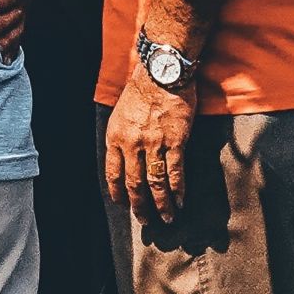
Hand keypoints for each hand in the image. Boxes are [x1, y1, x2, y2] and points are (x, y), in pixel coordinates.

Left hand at [105, 73, 192, 223]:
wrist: (162, 72)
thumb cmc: (142, 89)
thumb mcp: (121, 114)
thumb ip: (123, 137)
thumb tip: (128, 158)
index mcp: (115, 138)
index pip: (113, 174)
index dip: (118, 193)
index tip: (123, 204)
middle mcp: (132, 145)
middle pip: (134, 184)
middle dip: (140, 206)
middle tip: (146, 221)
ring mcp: (154, 144)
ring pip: (156, 183)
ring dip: (161, 204)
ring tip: (167, 218)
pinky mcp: (175, 142)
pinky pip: (176, 172)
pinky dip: (178, 190)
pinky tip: (180, 201)